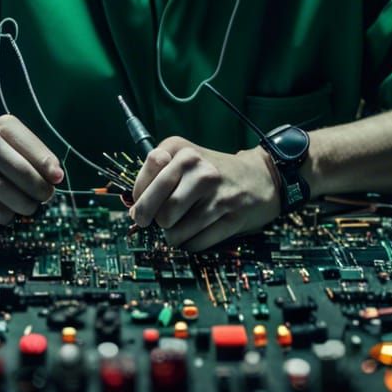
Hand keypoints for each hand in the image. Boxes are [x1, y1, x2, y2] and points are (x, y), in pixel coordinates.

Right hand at [0, 114, 63, 226]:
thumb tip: (56, 177)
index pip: (32, 154)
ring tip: (20, 204)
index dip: (48, 170)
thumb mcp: (21, 146)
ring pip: (5, 209)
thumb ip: (41, 158)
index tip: (57, 179)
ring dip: (19, 211)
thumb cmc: (2, 154)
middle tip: (42, 198)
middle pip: (22, 178)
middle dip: (39, 194)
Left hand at [130, 136, 280, 250]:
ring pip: (174, 232)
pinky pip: (195, 243)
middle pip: (159, 212)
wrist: (258, 176)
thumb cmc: (211, 172)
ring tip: (181, 225)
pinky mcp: (231, 216)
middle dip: (153, 223)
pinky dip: (190, 243)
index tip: (143, 206)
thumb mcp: (183, 159)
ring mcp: (216, 191)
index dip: (139, 201)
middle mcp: (197, 166)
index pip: (142, 184)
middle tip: (158, 222)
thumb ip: (156, 178)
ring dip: (173, 236)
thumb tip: (133, 212)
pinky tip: (198, 230)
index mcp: (179, 148)